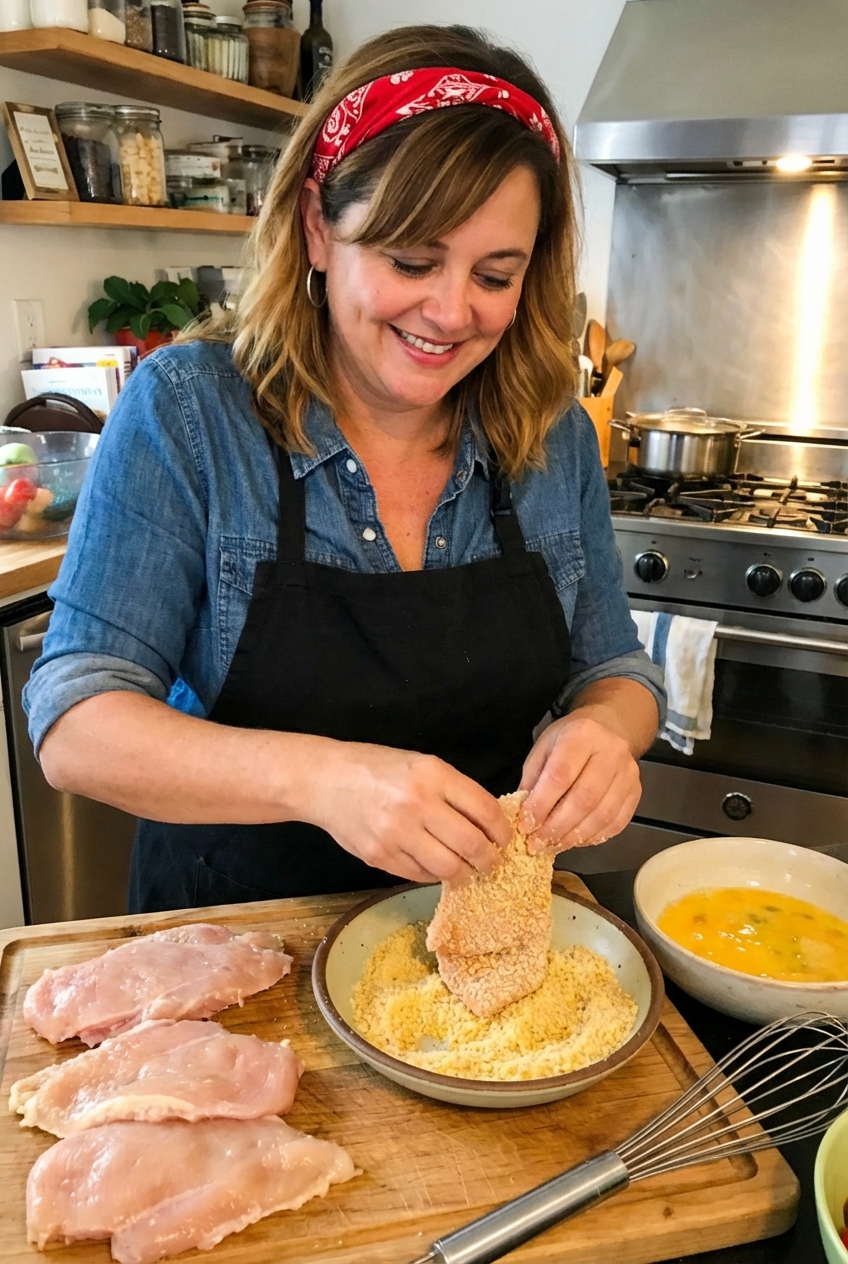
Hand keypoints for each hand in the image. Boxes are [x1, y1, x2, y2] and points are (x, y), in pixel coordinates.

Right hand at [303, 741, 510, 883]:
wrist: (325, 780)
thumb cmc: (378, 769)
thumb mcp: (422, 764)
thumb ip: (454, 791)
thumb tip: (488, 823)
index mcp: (433, 775)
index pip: (485, 811)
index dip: (502, 831)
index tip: (505, 839)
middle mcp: (417, 804)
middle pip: (472, 845)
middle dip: (490, 859)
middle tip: (491, 862)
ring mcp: (397, 834)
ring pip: (449, 868)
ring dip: (465, 873)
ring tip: (466, 868)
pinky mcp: (381, 857)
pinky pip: (421, 875)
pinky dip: (434, 874)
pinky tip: (435, 865)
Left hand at [517, 710, 641, 853]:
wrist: (609, 728)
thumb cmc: (570, 740)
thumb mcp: (543, 748)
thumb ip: (533, 779)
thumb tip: (524, 816)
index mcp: (581, 735)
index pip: (560, 775)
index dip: (542, 804)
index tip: (525, 825)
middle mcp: (610, 752)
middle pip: (584, 798)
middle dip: (557, 827)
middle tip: (537, 843)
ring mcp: (628, 773)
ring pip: (602, 815)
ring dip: (575, 836)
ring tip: (553, 846)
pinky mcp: (636, 791)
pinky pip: (617, 822)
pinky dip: (595, 837)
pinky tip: (576, 841)